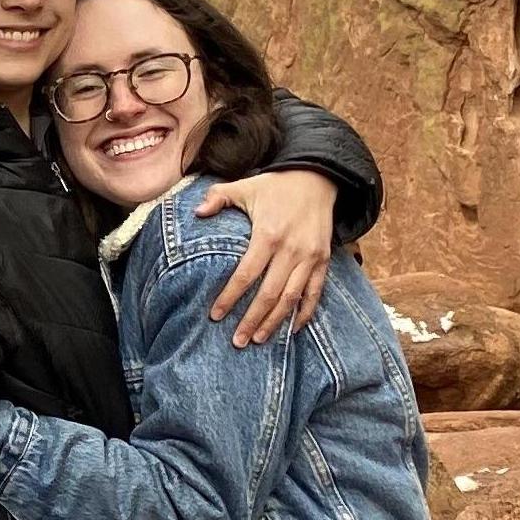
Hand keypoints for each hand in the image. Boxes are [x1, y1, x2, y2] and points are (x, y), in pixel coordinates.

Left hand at [195, 167, 334, 344]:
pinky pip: (315, 292)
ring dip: (275, 322)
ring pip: (291, 298)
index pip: (246, 274)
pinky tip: (292, 329)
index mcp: (268, 234)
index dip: (230, 297)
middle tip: (237, 341)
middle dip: (252, 320)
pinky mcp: (323, 260)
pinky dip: (305, 313)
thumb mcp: (244, 186)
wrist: (318, 178)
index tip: (216, 316)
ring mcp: (310, 257)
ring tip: (259, 340)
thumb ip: (217, 197)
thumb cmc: (274, 186)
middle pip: (269, 294)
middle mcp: (291, 249)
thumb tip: (196, 213)